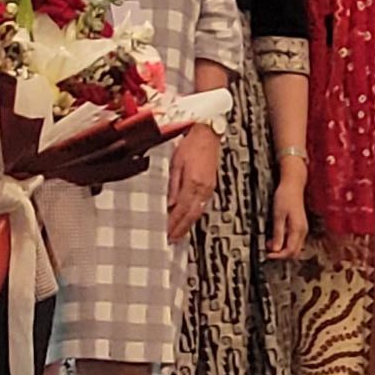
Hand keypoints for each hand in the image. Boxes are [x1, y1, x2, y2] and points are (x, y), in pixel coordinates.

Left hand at [166, 125, 219, 242]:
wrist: (207, 133)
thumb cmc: (189, 144)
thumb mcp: (175, 162)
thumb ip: (171, 185)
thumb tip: (167, 204)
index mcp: (194, 182)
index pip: (181, 210)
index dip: (172, 223)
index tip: (164, 233)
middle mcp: (203, 188)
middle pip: (191, 215)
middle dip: (180, 229)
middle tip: (170, 240)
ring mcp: (209, 188)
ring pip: (197, 213)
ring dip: (187, 225)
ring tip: (176, 234)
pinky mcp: (210, 186)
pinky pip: (201, 206)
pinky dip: (193, 216)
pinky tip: (186, 219)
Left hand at [266, 161, 308, 259]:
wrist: (293, 186)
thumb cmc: (284, 198)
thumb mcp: (278, 216)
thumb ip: (278, 233)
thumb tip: (276, 249)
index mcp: (298, 230)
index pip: (290, 251)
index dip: (279, 256)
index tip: (267, 255)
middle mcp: (303, 231)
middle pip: (294, 251)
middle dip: (281, 254)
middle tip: (267, 251)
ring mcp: (302, 229)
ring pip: (294, 246)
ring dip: (282, 248)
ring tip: (269, 243)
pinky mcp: (300, 226)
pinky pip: (294, 240)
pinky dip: (285, 242)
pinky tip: (275, 237)